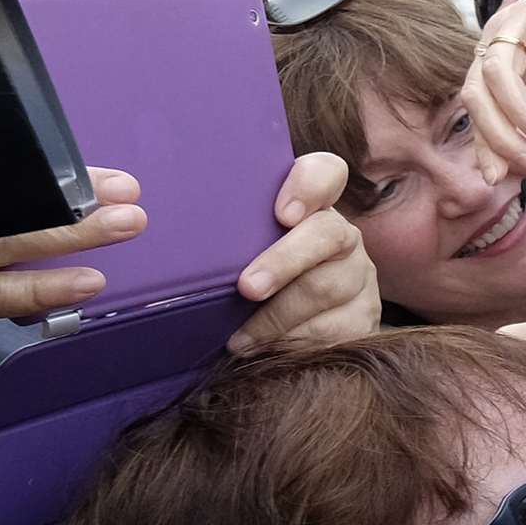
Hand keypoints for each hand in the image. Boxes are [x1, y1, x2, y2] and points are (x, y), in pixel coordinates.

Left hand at [227, 154, 378, 355]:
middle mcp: (343, 237)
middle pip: (327, 235)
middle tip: (247, 288)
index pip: (326, 172)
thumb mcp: (243, 249)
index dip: (309, 185)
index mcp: (314, 208)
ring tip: (241, 339)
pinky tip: (268, 352)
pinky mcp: (366, 317)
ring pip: (328, 289)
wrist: (308, 326)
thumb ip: (226, 234)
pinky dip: (296, 344)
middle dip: (284, 261)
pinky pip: (336, 331)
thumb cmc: (257, 278)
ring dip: (279, 317)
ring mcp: (359, 277)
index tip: (283, 214)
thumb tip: (159, 230)